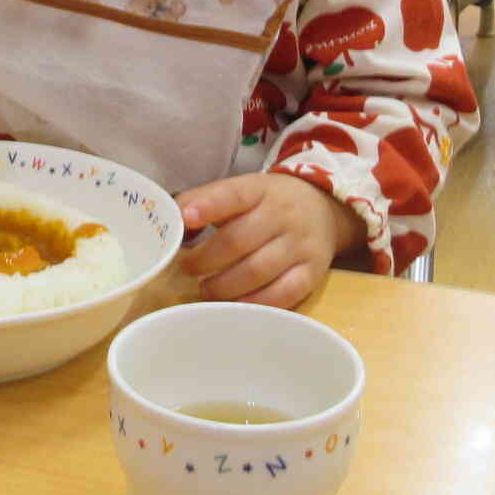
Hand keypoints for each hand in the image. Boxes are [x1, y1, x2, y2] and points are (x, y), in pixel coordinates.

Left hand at [174, 173, 363, 309]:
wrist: (324, 209)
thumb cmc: (268, 203)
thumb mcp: (242, 190)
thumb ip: (206, 202)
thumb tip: (171, 221)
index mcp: (261, 189)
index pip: (233, 195)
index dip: (208, 206)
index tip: (186, 218)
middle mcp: (283, 215)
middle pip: (238, 241)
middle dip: (204, 259)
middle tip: (187, 268)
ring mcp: (301, 245)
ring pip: (257, 271)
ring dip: (223, 286)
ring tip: (206, 289)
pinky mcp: (313, 273)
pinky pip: (282, 295)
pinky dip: (253, 303)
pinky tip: (236, 305)